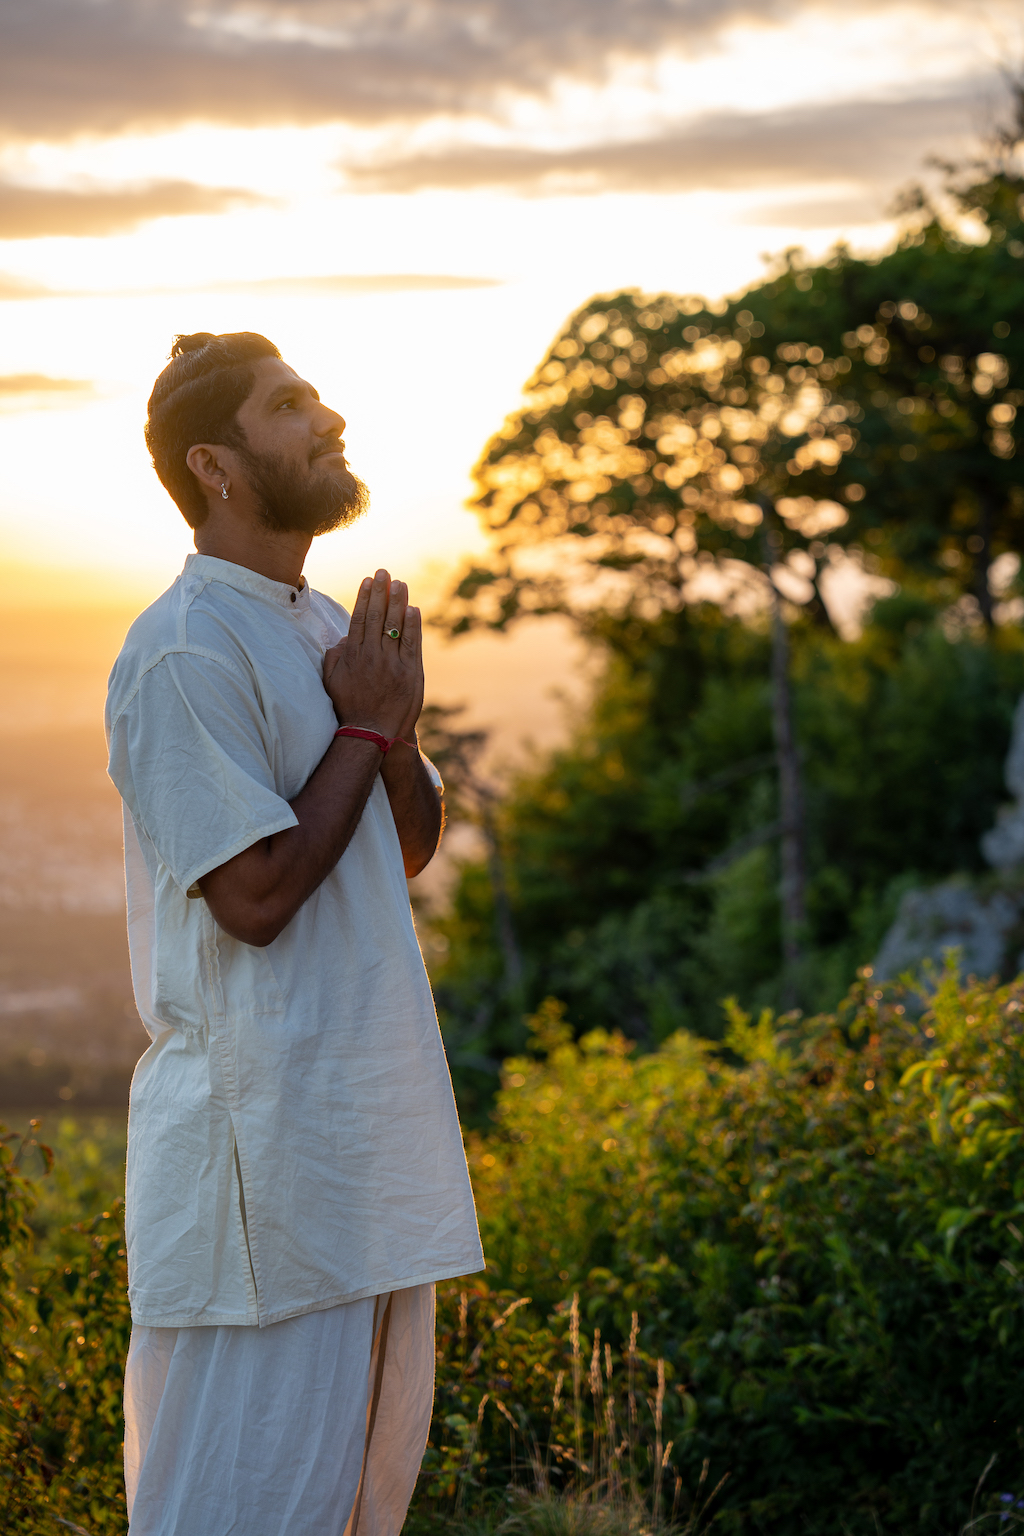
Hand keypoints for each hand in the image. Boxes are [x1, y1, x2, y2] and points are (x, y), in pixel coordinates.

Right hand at [322, 568, 423, 738]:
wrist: (370, 733)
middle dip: (380, 592)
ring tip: (400, 583)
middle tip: (384, 572)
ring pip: (395, 626)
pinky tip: (413, 609)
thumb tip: (343, 637)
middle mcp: (372, 655)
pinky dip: (413, 625)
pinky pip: (412, 644)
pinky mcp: (410, 673)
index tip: (368, 581)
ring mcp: (392, 663)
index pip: (359, 618)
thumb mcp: (332, 681)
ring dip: (397, 602)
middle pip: (377, 616)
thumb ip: (335, 656)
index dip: (364, 597)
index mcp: (353, 655)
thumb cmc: (349, 707)